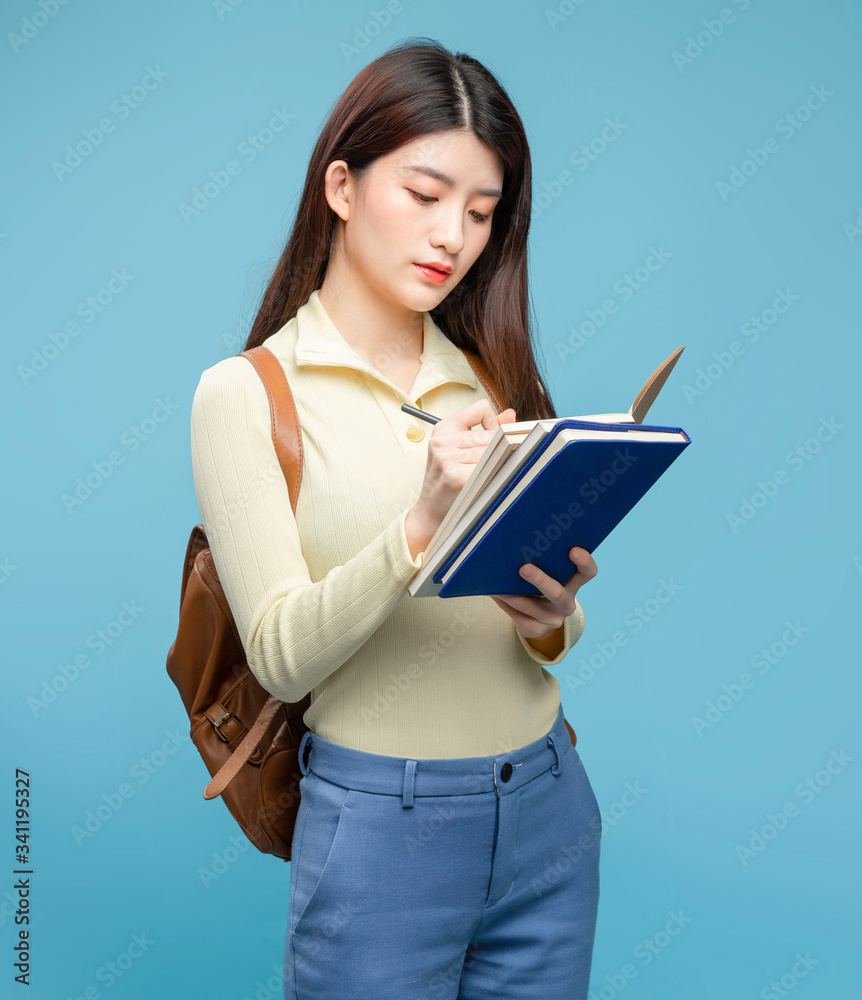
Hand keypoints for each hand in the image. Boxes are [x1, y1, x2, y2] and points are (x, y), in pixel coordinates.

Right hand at [409, 402, 517, 537]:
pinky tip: (482, 484)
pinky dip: (493, 476)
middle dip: (497, 449)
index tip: (487, 440)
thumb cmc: (449, 480)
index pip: (481, 409)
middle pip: (492, 433)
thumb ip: (486, 429)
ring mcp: (447, 458)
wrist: (432, 511)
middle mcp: (442, 440)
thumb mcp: (460, 449)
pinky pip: (490, 468)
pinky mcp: (456, 476)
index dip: (492, 424)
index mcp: (443, 428)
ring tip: (482, 476)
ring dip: (495, 465)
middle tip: (487, 465)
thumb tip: (510, 415)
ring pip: (493, 451)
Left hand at [490, 546, 596, 638]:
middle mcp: (566, 603)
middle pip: (558, 593)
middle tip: (524, 568)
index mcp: (573, 584)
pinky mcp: (537, 630)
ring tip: (497, 585)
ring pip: (532, 607)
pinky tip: (496, 596)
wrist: (536, 619)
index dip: (584, 561)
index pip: (588, 573)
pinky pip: (519, 618)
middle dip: (540, 580)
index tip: (573, 550)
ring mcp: (553, 619)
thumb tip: (519, 544)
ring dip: (513, 595)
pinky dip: (506, 605)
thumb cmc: (539, 588)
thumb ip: (543, 564)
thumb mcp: (548, 576)